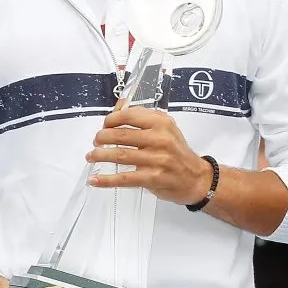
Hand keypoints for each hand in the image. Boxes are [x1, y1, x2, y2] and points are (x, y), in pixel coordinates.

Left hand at [86, 105, 212, 205]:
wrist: (196, 178)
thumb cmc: (177, 152)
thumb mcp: (166, 129)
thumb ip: (143, 118)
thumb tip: (118, 107)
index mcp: (162, 123)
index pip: (129, 116)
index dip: (111, 119)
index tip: (104, 125)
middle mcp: (160, 139)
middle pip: (121, 135)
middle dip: (102, 137)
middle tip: (96, 141)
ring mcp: (157, 159)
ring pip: (120, 155)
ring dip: (100, 156)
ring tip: (91, 156)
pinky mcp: (153, 178)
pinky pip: (124, 178)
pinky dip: (106, 180)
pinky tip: (95, 180)